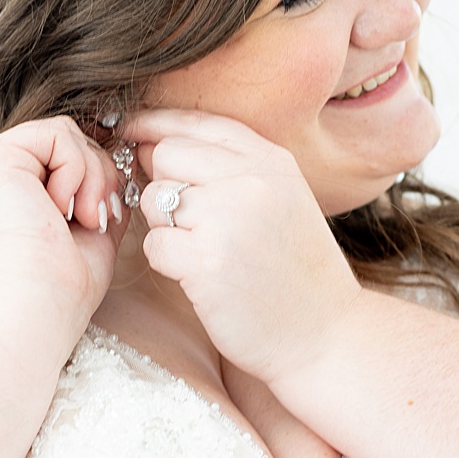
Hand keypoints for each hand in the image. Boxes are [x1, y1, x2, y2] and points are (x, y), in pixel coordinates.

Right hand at [0, 117, 128, 329]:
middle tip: (96, 219)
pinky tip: (62, 209)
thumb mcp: (92, 230)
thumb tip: (122, 166)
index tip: (106, 219)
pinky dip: (76, 170)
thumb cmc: (62, 286)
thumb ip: (98, 193)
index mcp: (14, 194)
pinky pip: (57, 134)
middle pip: (70, 142)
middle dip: (101, 177)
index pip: (68, 159)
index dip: (100, 180)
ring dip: (91, 176)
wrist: (36, 306)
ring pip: (67, 135)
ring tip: (81, 218)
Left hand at [124, 109, 362, 383]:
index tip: (132, 131)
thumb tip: (150, 146)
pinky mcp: (207, 260)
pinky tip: (201, 278)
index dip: (157, 123)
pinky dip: (168, 263)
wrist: (326, 335)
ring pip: (154, 198)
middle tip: (185, 220)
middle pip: (167, 154)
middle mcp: (253, 180)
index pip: (199, 122)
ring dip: (166, 226)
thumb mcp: (283, 202)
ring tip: (204, 252)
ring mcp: (229, 218)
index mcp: (273, 161)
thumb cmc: (296, 274)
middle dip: (163, 184)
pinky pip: (155, 244)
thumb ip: (233, 170)